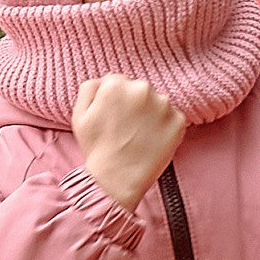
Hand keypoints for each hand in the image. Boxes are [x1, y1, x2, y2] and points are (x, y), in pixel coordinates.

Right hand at [71, 71, 185, 209]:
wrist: (117, 179)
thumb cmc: (97, 149)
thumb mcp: (80, 115)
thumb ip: (90, 88)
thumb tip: (104, 80)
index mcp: (116, 84)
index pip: (118, 82)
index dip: (115, 100)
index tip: (114, 117)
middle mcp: (142, 88)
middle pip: (139, 89)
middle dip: (134, 104)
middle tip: (127, 128)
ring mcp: (164, 105)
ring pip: (157, 103)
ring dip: (151, 114)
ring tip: (139, 136)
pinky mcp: (179, 121)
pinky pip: (173, 118)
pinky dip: (165, 127)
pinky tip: (152, 140)